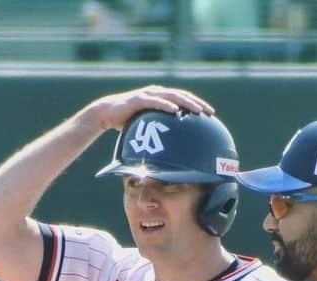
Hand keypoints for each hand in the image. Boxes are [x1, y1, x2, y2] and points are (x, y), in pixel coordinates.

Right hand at [80, 85, 214, 133]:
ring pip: (172, 96)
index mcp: (160, 98)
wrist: (106, 113)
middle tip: (210, 112)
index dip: (196, 105)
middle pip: (182, 96)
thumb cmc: (126, 122)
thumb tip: (168, 151)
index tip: (209, 114)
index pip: (183, 100)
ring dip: (186, 103)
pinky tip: (176, 110)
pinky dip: (166, 105)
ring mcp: (148, 94)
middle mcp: (157, 93)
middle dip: (197, 104)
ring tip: (198, 110)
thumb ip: (156, 131)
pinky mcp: (139, 99)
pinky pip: (156, 102)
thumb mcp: (144, 127)